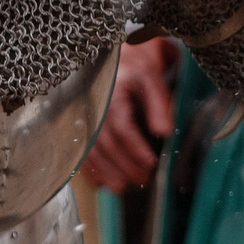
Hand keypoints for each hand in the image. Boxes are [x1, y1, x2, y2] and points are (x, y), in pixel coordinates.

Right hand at [89, 38, 177, 194]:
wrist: (116, 55)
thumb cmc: (137, 68)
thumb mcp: (153, 79)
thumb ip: (160, 105)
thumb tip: (164, 133)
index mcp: (113, 93)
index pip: (122, 128)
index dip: (136, 149)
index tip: (151, 164)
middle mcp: (94, 105)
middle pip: (105, 143)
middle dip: (122, 165)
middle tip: (141, 180)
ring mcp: (83, 115)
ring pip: (91, 149)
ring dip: (105, 171)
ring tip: (121, 188)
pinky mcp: (80, 123)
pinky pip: (81, 148)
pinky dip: (89, 168)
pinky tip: (100, 183)